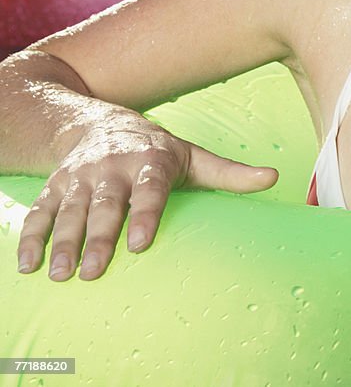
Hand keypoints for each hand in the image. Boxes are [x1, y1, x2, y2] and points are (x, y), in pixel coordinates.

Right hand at [17, 118, 277, 280]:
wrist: (101, 123)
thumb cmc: (158, 151)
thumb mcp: (194, 158)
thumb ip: (230, 173)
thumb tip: (273, 178)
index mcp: (150, 161)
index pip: (149, 189)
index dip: (145, 214)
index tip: (141, 241)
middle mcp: (112, 168)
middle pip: (105, 204)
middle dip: (98, 237)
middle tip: (94, 270)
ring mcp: (80, 177)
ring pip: (70, 210)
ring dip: (63, 242)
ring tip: (62, 274)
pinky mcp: (55, 186)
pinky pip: (41, 211)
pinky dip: (32, 236)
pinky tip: (29, 265)